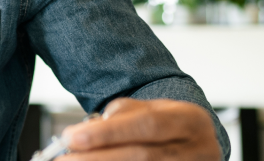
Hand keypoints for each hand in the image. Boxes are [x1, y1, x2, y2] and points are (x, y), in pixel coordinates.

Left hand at [60, 98, 221, 160]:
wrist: (195, 145)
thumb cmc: (167, 125)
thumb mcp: (151, 109)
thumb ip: (121, 114)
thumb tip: (89, 129)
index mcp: (192, 120)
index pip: (147, 124)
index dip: (108, 132)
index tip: (72, 137)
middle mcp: (199, 150)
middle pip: (143, 156)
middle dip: (98, 157)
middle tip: (64, 157)